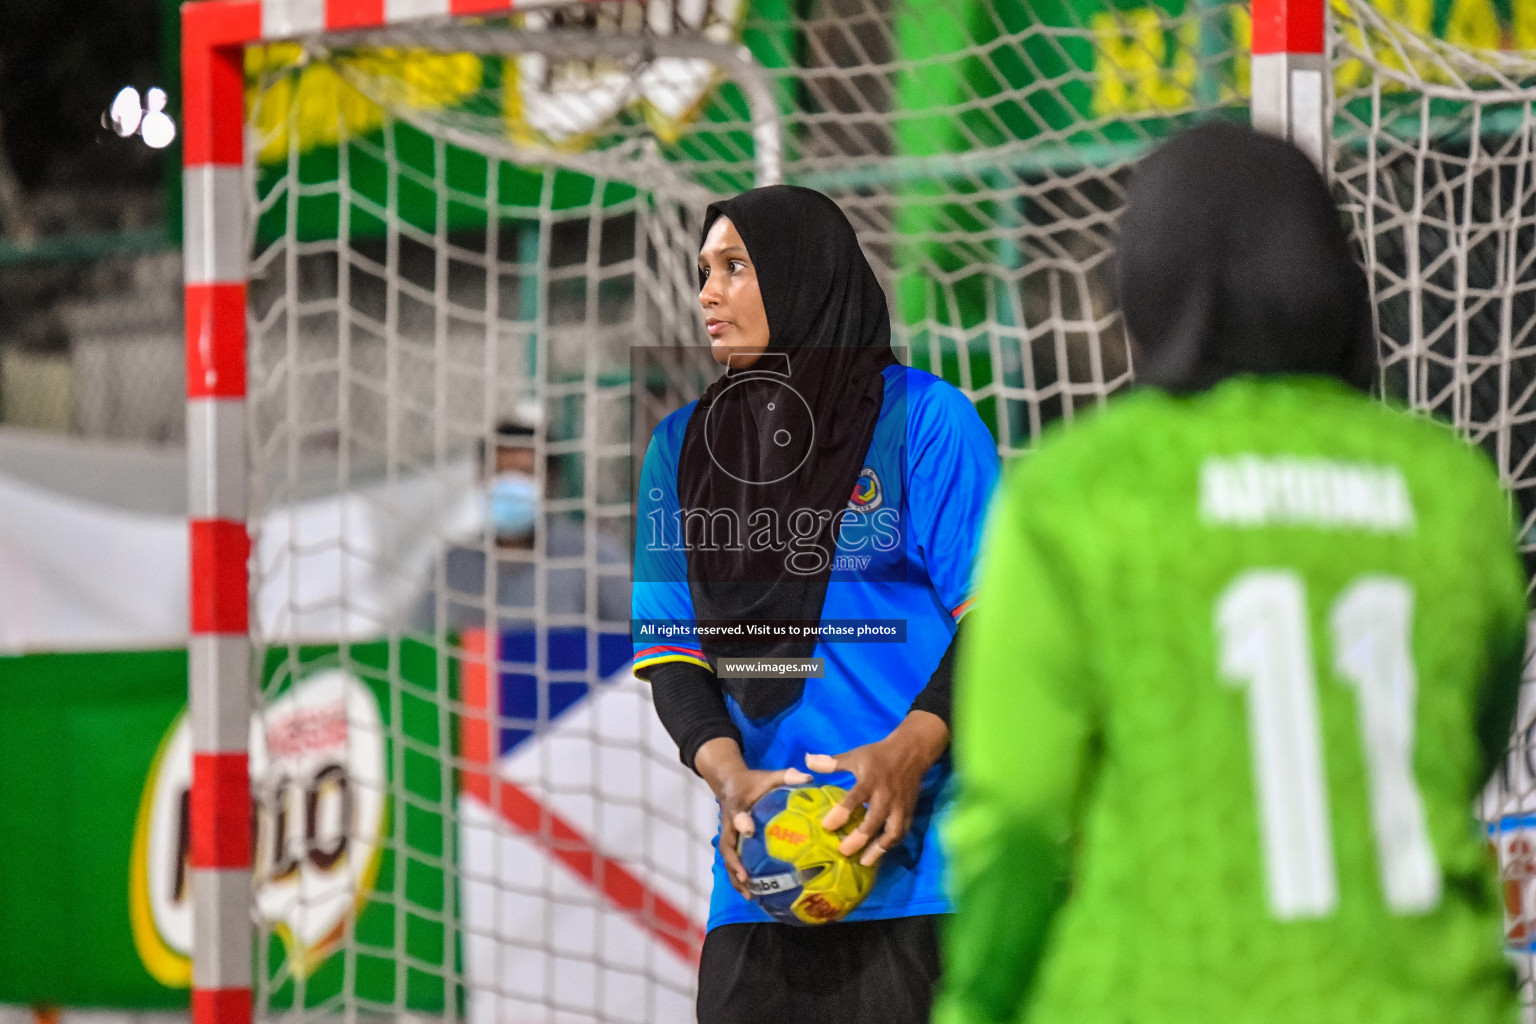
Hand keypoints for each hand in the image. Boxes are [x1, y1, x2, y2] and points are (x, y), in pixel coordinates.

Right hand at [694, 737, 811, 897]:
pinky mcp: (731, 844)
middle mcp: (729, 824)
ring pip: (728, 860)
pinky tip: (752, 893)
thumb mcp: (768, 776)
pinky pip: (732, 863)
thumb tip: (810, 779)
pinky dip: (739, 879)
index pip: (737, 814)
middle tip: (746, 878)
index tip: (750, 830)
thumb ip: (787, 776)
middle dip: (734, 864)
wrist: (729, 783)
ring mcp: (728, 836)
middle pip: (727, 847)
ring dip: (735, 878)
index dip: (742, 822)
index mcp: (736, 806)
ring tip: (749, 895)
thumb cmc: (752, 782)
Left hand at [805, 710, 949, 866]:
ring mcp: (899, 806)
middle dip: (858, 838)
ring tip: (864, 862)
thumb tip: (807, 760)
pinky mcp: (908, 812)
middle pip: (873, 821)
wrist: (912, 752)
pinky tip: (880, 854)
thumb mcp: (855, 756)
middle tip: (843, 852)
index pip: (853, 799)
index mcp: (870, 781)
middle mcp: (885, 797)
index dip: (840, 814)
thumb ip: (831, 763)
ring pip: (891, 832)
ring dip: (878, 849)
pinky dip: (891, 845)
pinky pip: (902, 832)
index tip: (826, 827)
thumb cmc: (878, 755)